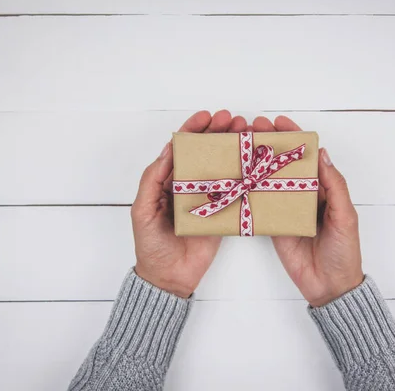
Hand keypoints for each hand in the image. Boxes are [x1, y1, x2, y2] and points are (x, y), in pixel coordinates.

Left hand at [131, 110, 246, 297]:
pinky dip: (244, 175)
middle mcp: (189, 185)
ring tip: (245, 132)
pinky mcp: (222, 213)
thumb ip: (152, 181)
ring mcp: (208, 197)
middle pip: (204, 152)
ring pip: (221, 166)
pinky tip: (253, 161)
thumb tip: (167, 152)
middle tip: (232, 120)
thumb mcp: (142, 210)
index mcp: (167, 181)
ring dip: (233, 148)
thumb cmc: (150, 245)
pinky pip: (234, 190)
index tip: (205, 117)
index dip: (193, 130)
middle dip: (217, 133)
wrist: (169, 277)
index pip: (181, 149)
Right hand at [252, 115, 363, 306]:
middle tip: (254, 128)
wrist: (330, 286)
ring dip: (256, 163)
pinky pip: (260, 205)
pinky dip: (249, 191)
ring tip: (241, 145)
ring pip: (269, 181)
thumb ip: (334, 186)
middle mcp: (303, 195)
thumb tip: (322, 154)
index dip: (294, 138)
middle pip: (284, 164)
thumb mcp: (346, 216)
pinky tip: (238, 175)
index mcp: (323, 189)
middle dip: (270, 144)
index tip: (280, 122)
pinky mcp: (274, 225)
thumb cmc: (345, 251)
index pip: (307, 157)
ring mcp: (287, 209)